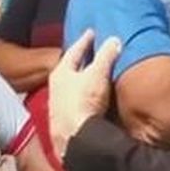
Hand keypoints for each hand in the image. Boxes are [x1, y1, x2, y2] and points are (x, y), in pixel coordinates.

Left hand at [49, 31, 121, 157]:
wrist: (75, 137)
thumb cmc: (83, 101)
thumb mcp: (97, 74)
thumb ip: (106, 56)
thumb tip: (114, 40)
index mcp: (61, 73)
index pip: (74, 51)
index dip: (84, 41)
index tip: (91, 32)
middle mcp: (55, 88)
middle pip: (70, 70)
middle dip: (82, 62)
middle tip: (92, 53)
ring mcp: (58, 107)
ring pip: (71, 88)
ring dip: (82, 81)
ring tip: (94, 76)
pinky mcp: (64, 123)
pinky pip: (75, 103)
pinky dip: (83, 98)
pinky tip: (91, 101)